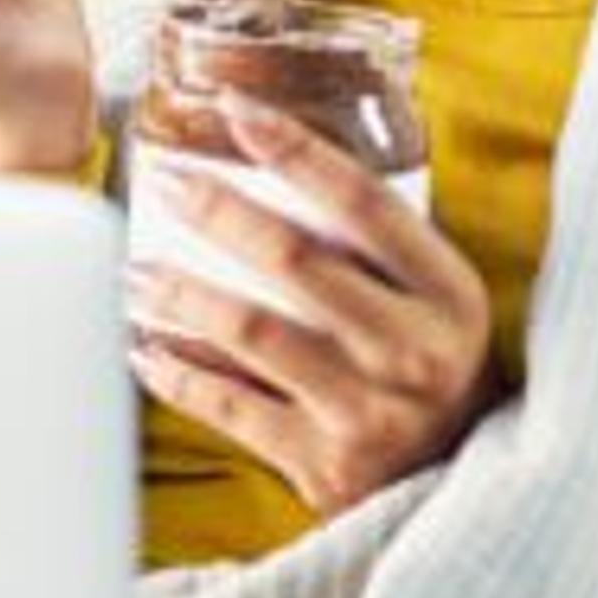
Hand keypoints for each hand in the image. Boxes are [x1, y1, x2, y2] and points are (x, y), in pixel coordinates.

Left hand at [127, 93, 498, 514]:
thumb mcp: (437, 302)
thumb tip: (274, 160)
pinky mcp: (323, 464)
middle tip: (168, 182)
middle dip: (219, 211)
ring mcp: (366, 411)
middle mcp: (412, 351)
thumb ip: (380, 246)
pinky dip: (178, 373)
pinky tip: (143, 347)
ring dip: (182, 292)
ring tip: (135, 268)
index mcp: (448, 295)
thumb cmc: (433, 369)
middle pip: (296, 260)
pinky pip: (230, 406)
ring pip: (252, 331)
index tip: (238, 111)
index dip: (298, 151)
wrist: (462, 487)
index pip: (365, 204)